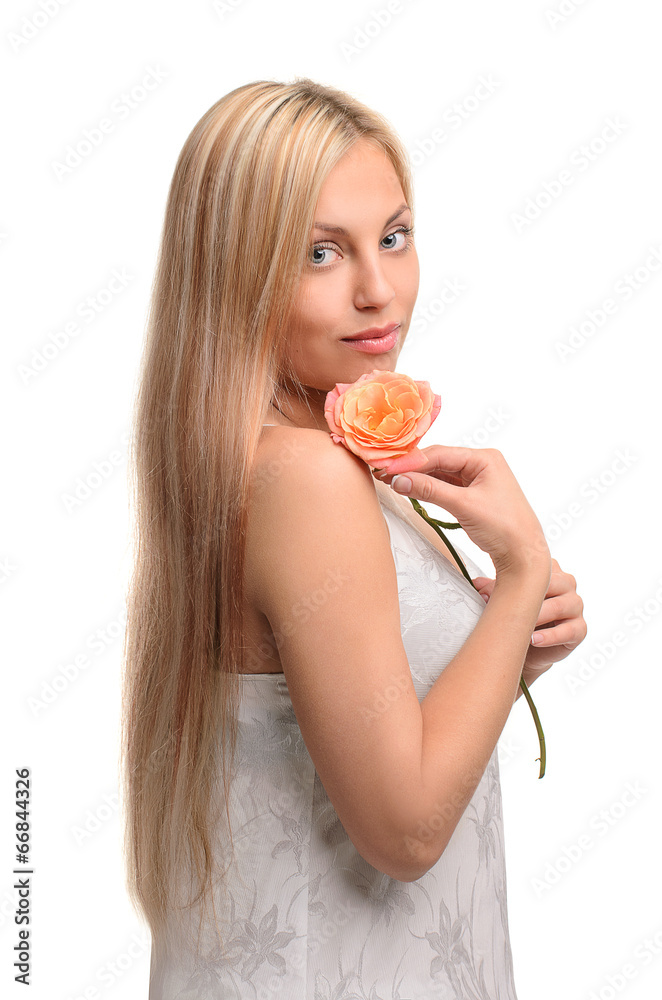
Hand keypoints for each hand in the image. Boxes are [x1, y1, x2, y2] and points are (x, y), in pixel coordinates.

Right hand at [373, 446, 550, 578]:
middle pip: (438, 461)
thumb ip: (430, 490)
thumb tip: (399, 479)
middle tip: (384, 472)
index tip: (388, 468)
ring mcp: (477, 479)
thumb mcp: (463, 505)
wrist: (523, 555)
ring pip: (440, 473)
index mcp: (485, 458)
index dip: (411, 461)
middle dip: (412, 468)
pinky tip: (411, 488)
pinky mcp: (473, 495)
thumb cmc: (504, 527)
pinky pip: (445, 486)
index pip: (440, 454)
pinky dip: (428, 488)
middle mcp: (481, 464)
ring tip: (391, 480)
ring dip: (418, 478)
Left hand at [473, 558, 586, 674]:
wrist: (529, 649)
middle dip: (528, 597)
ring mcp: (576, 606)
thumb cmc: (517, 616)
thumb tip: (476, 584)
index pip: (537, 568)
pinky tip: (534, 640)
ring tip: (521, 625)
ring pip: (561, 606)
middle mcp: (567, 584)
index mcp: (550, 570)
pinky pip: (570, 630)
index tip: (485, 593)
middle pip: (554, 584)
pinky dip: (551, 636)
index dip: (513, 578)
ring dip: (539, 616)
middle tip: (504, 608)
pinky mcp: (580, 629)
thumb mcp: (505, 599)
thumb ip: (494, 588)